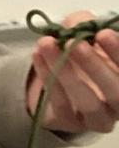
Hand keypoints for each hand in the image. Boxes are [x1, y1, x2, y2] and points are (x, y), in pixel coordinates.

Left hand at [27, 9, 118, 133]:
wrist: (54, 75)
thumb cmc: (79, 51)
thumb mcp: (85, 30)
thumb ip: (85, 24)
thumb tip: (80, 26)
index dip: (118, 53)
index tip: (103, 34)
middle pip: (116, 92)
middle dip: (95, 66)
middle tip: (75, 43)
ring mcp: (97, 118)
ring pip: (87, 102)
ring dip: (66, 71)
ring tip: (47, 44)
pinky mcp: (71, 123)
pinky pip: (60, 102)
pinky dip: (47, 76)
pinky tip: (37, 55)